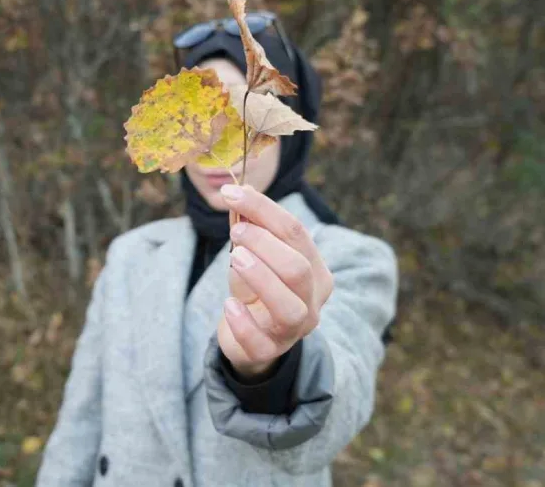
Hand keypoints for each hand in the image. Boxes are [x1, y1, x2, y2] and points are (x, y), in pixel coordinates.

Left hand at [216, 184, 333, 380]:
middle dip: (265, 244)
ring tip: (235, 258)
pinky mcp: (268, 352)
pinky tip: (229, 305)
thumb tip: (239, 192)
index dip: (263, 209)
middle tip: (236, 231)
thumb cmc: (255, 288)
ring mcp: (293, 330)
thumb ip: (249, 228)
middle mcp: (312, 301)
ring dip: (260, 277)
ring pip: (289, 306)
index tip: (231, 193)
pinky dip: (242, 321)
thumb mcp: (253, 255)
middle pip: (298, 269)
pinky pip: (259, 340)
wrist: (248, 336)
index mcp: (315, 270)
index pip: (296, 233)